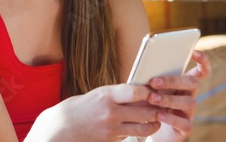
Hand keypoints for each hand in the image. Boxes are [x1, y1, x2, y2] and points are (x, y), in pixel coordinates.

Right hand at [26, 84, 160, 141]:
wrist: (61, 127)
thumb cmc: (82, 106)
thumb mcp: (99, 94)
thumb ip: (119, 94)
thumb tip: (141, 92)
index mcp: (107, 95)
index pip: (135, 92)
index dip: (150, 91)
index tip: (157, 90)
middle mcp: (110, 112)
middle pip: (145, 111)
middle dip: (158, 108)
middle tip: (165, 104)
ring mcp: (111, 129)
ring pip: (143, 128)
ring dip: (154, 123)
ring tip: (156, 119)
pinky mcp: (111, 140)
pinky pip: (131, 136)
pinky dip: (139, 132)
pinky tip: (142, 126)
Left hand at [147, 50, 211, 141]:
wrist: (150, 130)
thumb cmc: (150, 105)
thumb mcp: (150, 90)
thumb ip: (151, 79)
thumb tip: (144, 68)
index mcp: (184, 84)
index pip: (201, 70)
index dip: (202, 60)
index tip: (194, 51)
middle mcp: (190, 96)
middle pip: (192, 83)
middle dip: (173, 80)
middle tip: (154, 81)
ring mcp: (189, 112)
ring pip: (188, 102)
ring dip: (169, 99)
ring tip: (151, 98)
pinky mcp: (186, 128)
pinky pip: (183, 122)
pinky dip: (171, 118)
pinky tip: (158, 115)